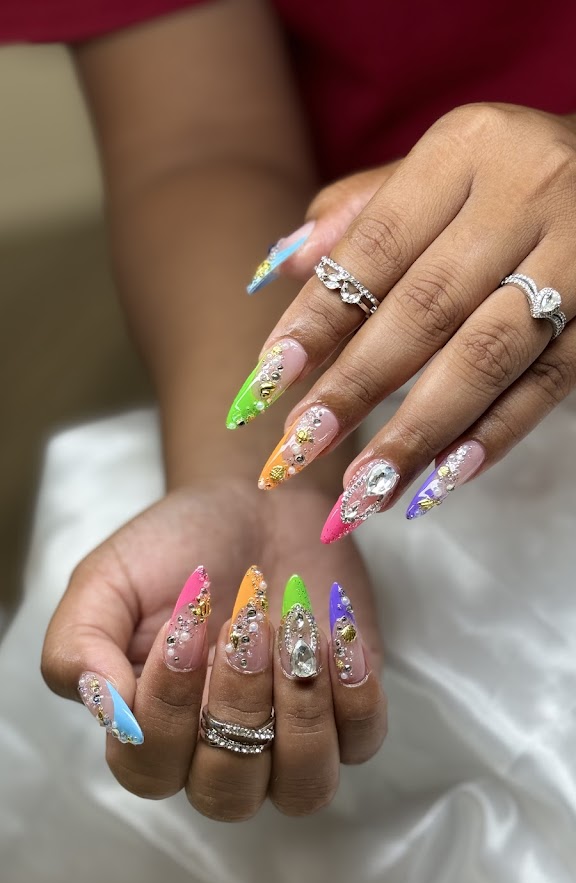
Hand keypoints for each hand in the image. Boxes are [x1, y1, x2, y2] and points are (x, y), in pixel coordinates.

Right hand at [41, 482, 385, 820]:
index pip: (149, 768)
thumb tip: (102, 708)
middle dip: (238, 705)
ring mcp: (290, 741)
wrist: (256, 504)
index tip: (184, 623)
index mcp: (152, 730)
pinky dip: (354, 694)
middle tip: (246, 624)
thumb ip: (78, 645)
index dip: (167, 707)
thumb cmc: (177, 548)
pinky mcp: (349, 713)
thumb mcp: (107, 581)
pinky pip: (361, 744)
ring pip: (303, 788)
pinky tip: (336, 636)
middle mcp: (219, 753)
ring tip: (295, 631)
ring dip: (300, 710)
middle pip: (227, 793)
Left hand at [230, 103, 575, 537]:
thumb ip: (362, 210)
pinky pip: (548, 384)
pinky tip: (443, 479)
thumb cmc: (507, 173)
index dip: (319, 318)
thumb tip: (285, 267)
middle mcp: (525, 194)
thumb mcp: (438, 164)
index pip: (375, 247)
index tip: (267, 381)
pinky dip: (494, 435)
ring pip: (486, 357)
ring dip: (419, 432)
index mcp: (466, 149)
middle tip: (299, 449)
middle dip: (356, 388)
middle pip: (426, 309)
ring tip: (366, 489)